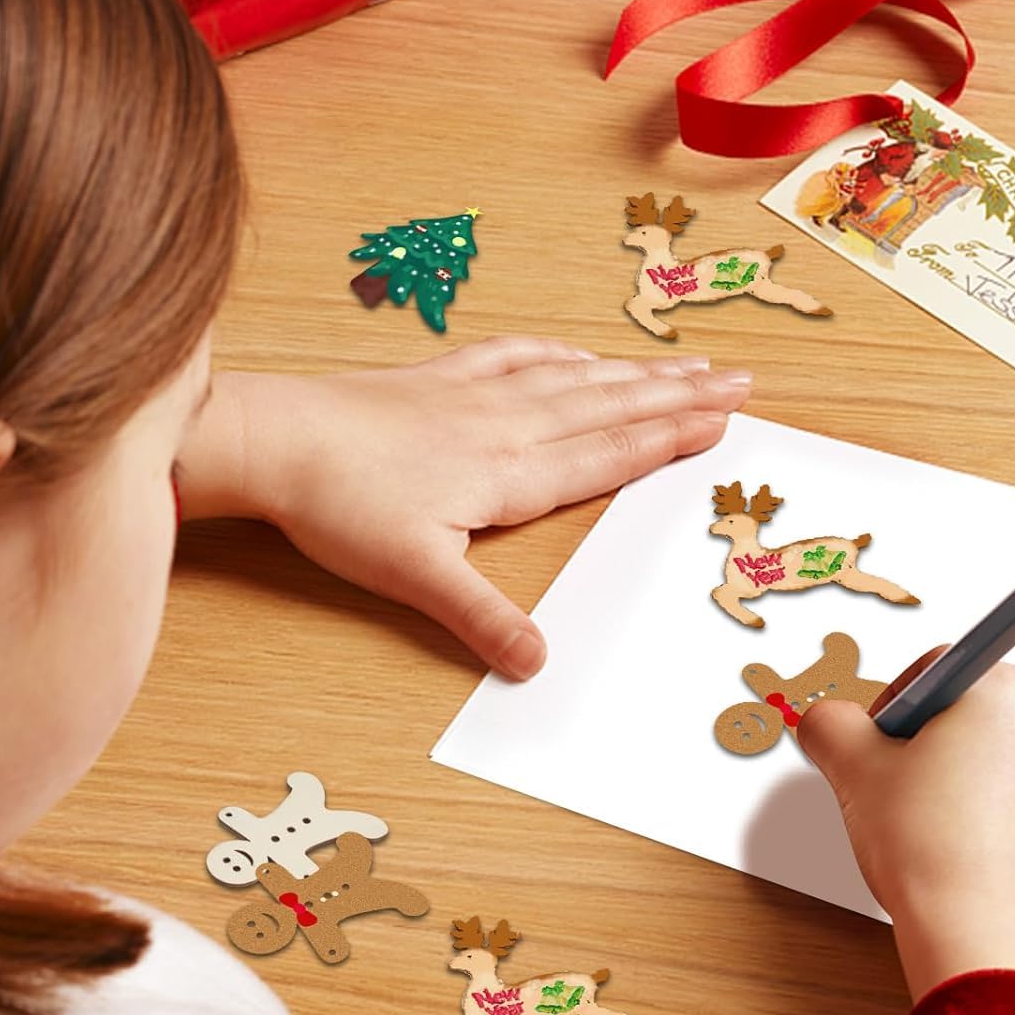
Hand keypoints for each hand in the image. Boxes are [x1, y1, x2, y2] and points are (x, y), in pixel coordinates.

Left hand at [177, 336, 750, 678]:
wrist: (276, 442)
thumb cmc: (341, 507)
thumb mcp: (416, 577)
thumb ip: (482, 617)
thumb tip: (537, 664)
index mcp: (511, 473)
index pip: (608, 454)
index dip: (670, 437)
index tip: (724, 420)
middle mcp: (506, 425)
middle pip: (609, 407)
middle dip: (678, 395)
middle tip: (738, 379)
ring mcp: (474, 395)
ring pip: (573, 379)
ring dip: (633, 371)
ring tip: (683, 363)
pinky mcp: (438, 379)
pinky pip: (512, 356)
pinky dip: (552, 352)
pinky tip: (573, 350)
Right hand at [795, 653, 1014, 1001]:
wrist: (982, 939)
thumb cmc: (931, 851)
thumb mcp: (852, 768)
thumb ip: (828, 723)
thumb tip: (826, 719)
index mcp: (1002, 690)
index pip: (932, 668)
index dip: (891, 705)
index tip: (876, 742)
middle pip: (964, 707)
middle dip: (922, 739)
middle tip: (891, 783)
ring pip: (988, 751)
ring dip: (950, 773)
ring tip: (919, 820)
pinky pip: (1014, 791)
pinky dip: (980, 806)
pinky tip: (949, 842)